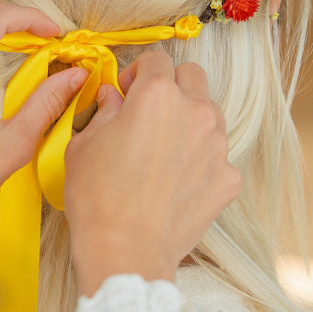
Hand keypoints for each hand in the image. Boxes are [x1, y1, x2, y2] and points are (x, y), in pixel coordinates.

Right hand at [63, 52, 240, 294]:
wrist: (126, 252)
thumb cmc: (98, 198)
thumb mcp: (84, 145)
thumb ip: (104, 111)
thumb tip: (113, 97)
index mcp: (157, 95)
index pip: (157, 59)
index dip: (138, 71)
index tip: (127, 91)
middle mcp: (195, 112)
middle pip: (192, 76)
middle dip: (171, 86)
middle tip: (148, 112)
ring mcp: (217, 146)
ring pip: (209, 114)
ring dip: (188, 121)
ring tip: (163, 150)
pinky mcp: (228, 178)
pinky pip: (217, 157)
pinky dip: (200, 162)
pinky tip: (177, 182)